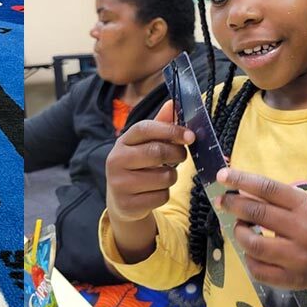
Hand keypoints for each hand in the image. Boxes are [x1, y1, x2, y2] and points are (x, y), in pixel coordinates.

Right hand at [105, 100, 193, 223]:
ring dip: (172, 177)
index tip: (190, 135)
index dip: (170, 130)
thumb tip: (173, 102)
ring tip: (165, 175)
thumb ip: (160, 125)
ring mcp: (119, 184)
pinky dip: (165, 194)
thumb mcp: (145, 144)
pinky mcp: (128, 204)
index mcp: (121, 142)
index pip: (144, 128)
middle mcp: (116, 161)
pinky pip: (161, 197)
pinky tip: (156, 191)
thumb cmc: (138, 166)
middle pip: (156, 152)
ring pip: (163, 177)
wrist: (121, 200)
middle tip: (183, 155)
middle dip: (177, 154)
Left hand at [217, 167, 306, 289]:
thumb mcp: (306, 206)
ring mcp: (297, 258)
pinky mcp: (291, 279)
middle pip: (258, 213)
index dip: (241, 180)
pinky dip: (248, 258)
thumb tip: (239, 191)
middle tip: (222, 201)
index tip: (222, 176)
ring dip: (239, 233)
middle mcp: (303, 231)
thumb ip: (277, 199)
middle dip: (233, 205)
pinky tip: (251, 252)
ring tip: (240, 228)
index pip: (268, 189)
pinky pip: (257, 269)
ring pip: (252, 244)